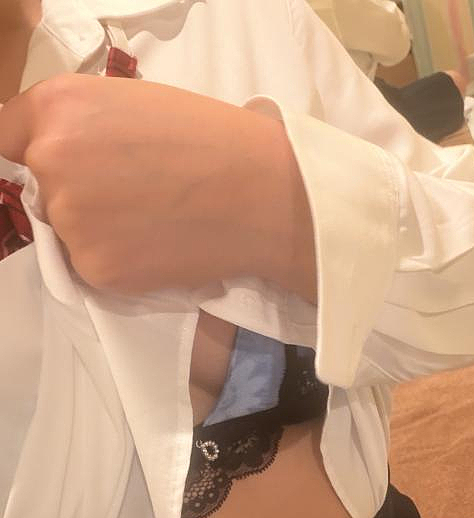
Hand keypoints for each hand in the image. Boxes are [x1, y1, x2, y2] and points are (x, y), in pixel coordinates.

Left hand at [0, 73, 314, 298]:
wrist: (261, 193)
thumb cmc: (213, 140)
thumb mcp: (134, 106)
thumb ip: (82, 126)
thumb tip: (55, 159)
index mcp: (58, 107)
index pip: (2, 136)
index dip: (33, 155)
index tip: (54, 170)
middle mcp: (50, 161)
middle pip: (39, 190)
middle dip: (74, 194)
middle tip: (133, 194)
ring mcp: (70, 221)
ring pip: (66, 233)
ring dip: (99, 232)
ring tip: (155, 221)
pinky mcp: (97, 269)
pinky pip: (93, 267)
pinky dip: (120, 261)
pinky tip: (158, 246)